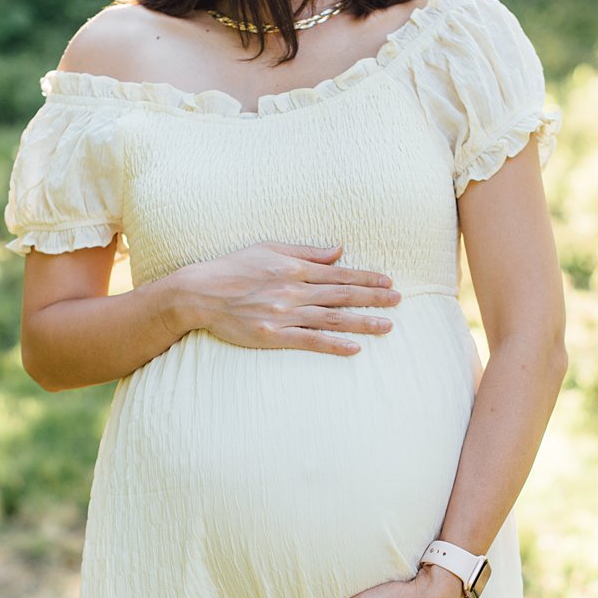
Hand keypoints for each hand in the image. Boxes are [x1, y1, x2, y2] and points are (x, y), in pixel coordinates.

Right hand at [165, 241, 400, 355]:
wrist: (198, 293)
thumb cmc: (232, 268)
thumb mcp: (269, 249)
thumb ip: (306, 252)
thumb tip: (338, 250)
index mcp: (293, 268)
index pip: (338, 273)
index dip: (366, 277)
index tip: (388, 281)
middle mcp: (293, 290)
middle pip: (341, 294)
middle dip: (373, 297)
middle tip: (399, 301)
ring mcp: (283, 314)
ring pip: (331, 319)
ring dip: (362, 322)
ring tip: (387, 326)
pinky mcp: (272, 335)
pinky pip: (309, 341)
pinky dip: (333, 344)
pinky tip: (354, 347)